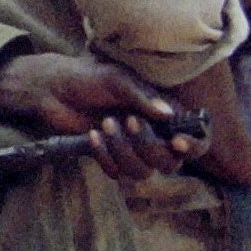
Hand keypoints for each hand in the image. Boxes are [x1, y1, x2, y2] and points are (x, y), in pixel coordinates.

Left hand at [0, 47, 198, 178]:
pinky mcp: (112, 159)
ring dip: (123, 151)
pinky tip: (92, 135)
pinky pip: (118, 173)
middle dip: (147, 145)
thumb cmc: (90, 77)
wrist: (54, 90)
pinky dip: (104, 157)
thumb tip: (168, 114)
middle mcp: (155, 134)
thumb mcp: (117, 80)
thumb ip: (143, 96)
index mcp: (166, 113)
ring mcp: (134, 149)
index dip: (194, 145)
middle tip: (127, 120)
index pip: (197, 138)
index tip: (176, 142)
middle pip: (169, 162)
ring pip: (142, 172)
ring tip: (105, 124)